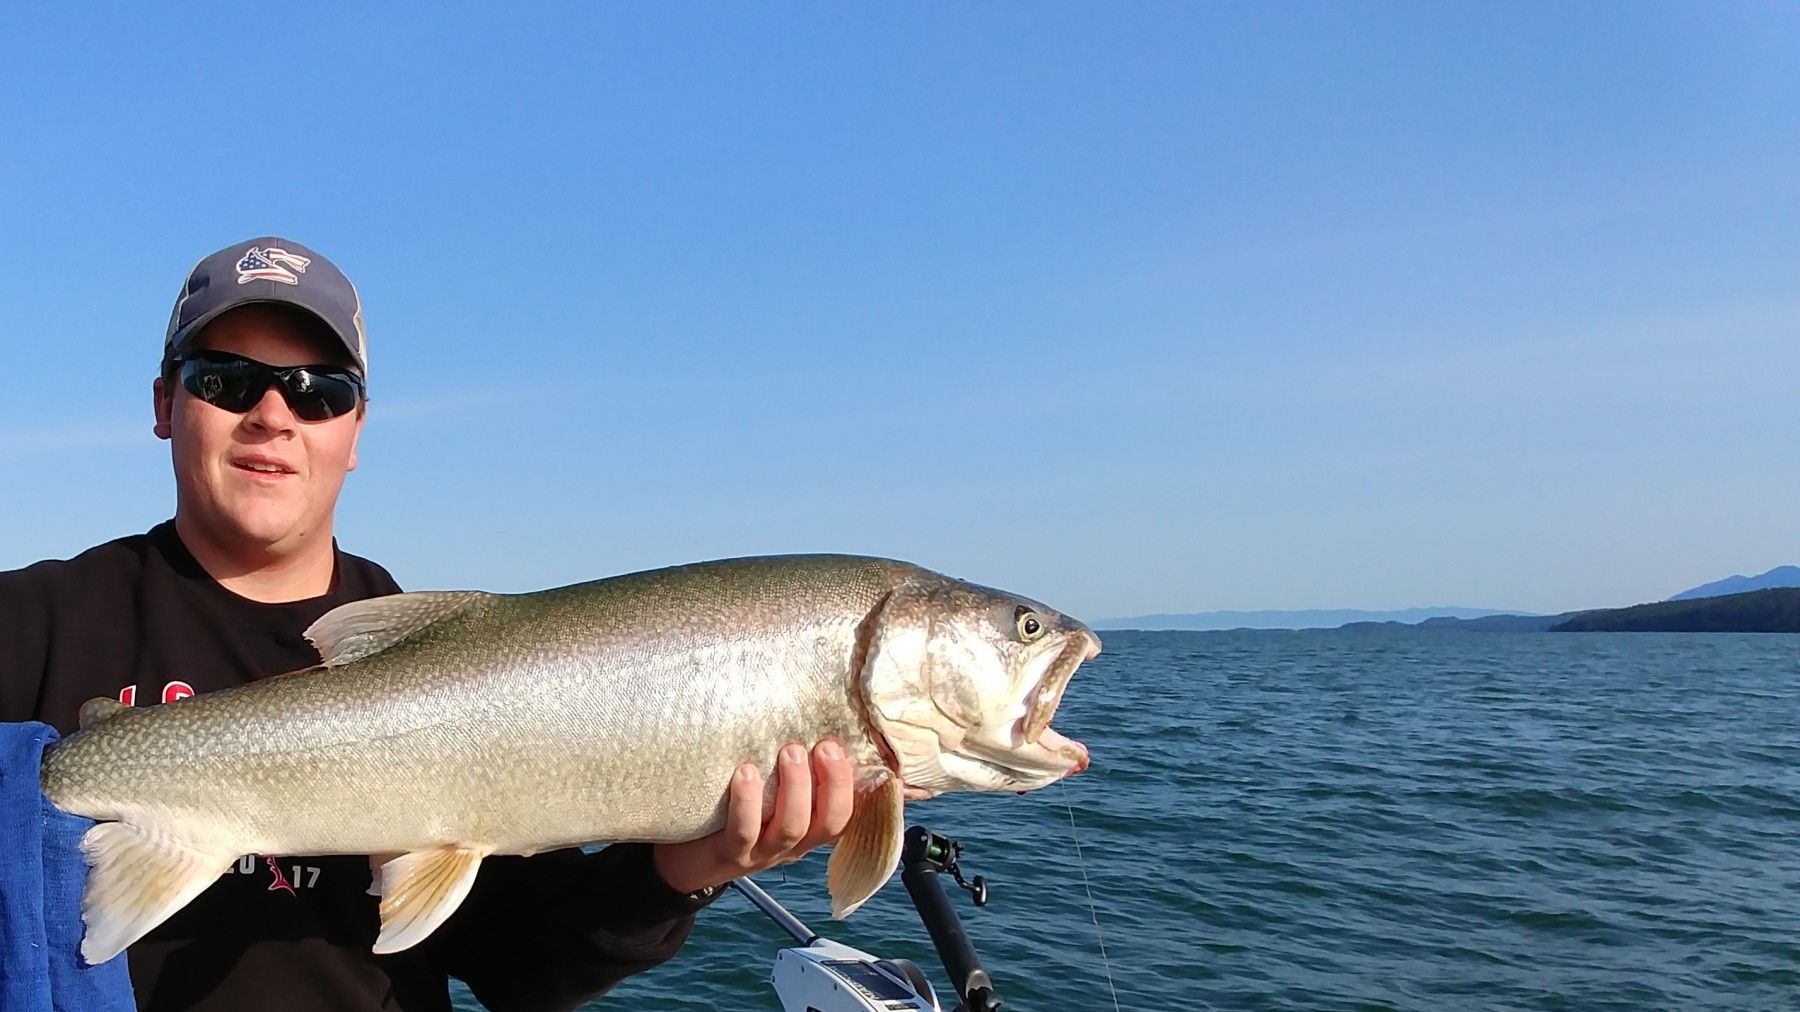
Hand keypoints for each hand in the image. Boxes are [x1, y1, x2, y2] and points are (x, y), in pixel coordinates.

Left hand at [651, 739, 855, 894]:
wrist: (685, 857)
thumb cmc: (732, 809)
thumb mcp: (768, 792)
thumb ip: (789, 764)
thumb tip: (805, 706)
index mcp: (808, 827)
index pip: (846, 814)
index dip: (855, 786)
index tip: (845, 746)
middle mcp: (792, 844)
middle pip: (829, 823)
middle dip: (833, 782)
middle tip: (824, 744)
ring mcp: (762, 852)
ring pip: (791, 828)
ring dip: (795, 787)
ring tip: (788, 751)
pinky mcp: (729, 853)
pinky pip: (744, 831)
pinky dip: (747, 802)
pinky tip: (745, 773)